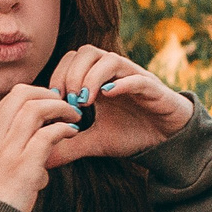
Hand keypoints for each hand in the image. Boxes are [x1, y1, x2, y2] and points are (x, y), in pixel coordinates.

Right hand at [0, 84, 86, 211]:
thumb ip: (7, 150)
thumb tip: (39, 141)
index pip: (8, 100)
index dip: (33, 96)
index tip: (48, 104)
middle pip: (21, 95)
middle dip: (47, 94)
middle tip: (62, 104)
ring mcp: (7, 150)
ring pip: (35, 108)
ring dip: (59, 108)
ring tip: (72, 116)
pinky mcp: (24, 164)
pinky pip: (49, 134)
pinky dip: (64, 129)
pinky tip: (72, 133)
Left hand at [43, 46, 193, 163]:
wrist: (168, 141)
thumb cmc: (133, 134)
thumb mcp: (96, 142)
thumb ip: (71, 145)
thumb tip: (44, 160)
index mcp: (98, 80)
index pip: (71, 59)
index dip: (59, 74)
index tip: (54, 100)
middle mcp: (114, 73)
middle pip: (87, 52)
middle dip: (71, 74)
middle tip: (68, 99)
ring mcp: (134, 78)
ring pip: (109, 59)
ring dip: (91, 77)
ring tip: (84, 100)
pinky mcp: (153, 89)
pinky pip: (137, 78)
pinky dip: (121, 84)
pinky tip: (107, 96)